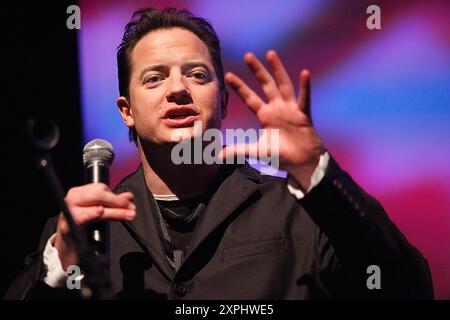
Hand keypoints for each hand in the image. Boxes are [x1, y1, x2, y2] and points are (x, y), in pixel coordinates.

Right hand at [54, 183, 135, 269]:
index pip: (101, 188)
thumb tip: (128, 196)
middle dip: (118, 202)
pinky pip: (86, 217)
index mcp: (78, 193)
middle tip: (132, 209)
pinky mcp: (69, 225)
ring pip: (97, 207)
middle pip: (99, 195)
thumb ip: (112, 203)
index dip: (117, 196)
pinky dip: (95, 214)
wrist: (67, 245)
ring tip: (129, 215)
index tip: (129, 202)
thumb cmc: (81, 226)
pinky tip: (102, 214)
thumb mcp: (97, 211)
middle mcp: (72, 199)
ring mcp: (69, 212)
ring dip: (116, 212)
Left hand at [220, 50, 323, 189]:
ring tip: (270, 54)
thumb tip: (219, 155)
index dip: (239, 87)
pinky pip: (304, 99)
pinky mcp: (303, 115)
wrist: (302, 163)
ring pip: (283, 85)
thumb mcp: (258, 152)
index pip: (249, 98)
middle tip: (247, 55)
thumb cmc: (282, 156)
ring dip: (277, 70)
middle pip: (266, 85)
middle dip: (257, 70)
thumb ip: (239, 150)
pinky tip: (305, 73)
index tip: (227, 75)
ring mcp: (291, 110)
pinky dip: (305, 87)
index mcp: (265, 116)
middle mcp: (277, 108)